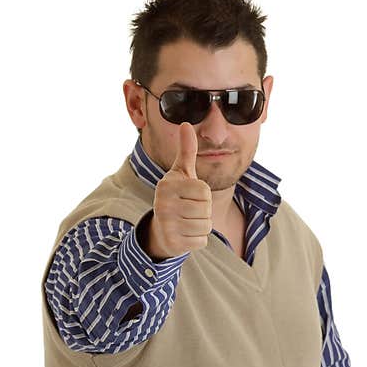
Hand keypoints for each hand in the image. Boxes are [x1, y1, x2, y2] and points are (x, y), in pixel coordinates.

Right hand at [144, 122, 212, 259]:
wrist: (160, 228)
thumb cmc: (176, 195)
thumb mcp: (181, 172)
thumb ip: (186, 150)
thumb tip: (185, 123)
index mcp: (167, 185)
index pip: (204, 191)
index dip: (203, 194)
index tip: (190, 195)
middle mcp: (163, 204)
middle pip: (206, 209)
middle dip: (203, 211)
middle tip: (189, 209)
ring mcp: (166, 225)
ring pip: (205, 226)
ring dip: (201, 225)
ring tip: (187, 221)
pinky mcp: (172, 243)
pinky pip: (201, 241)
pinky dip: (197, 239)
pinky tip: (185, 234)